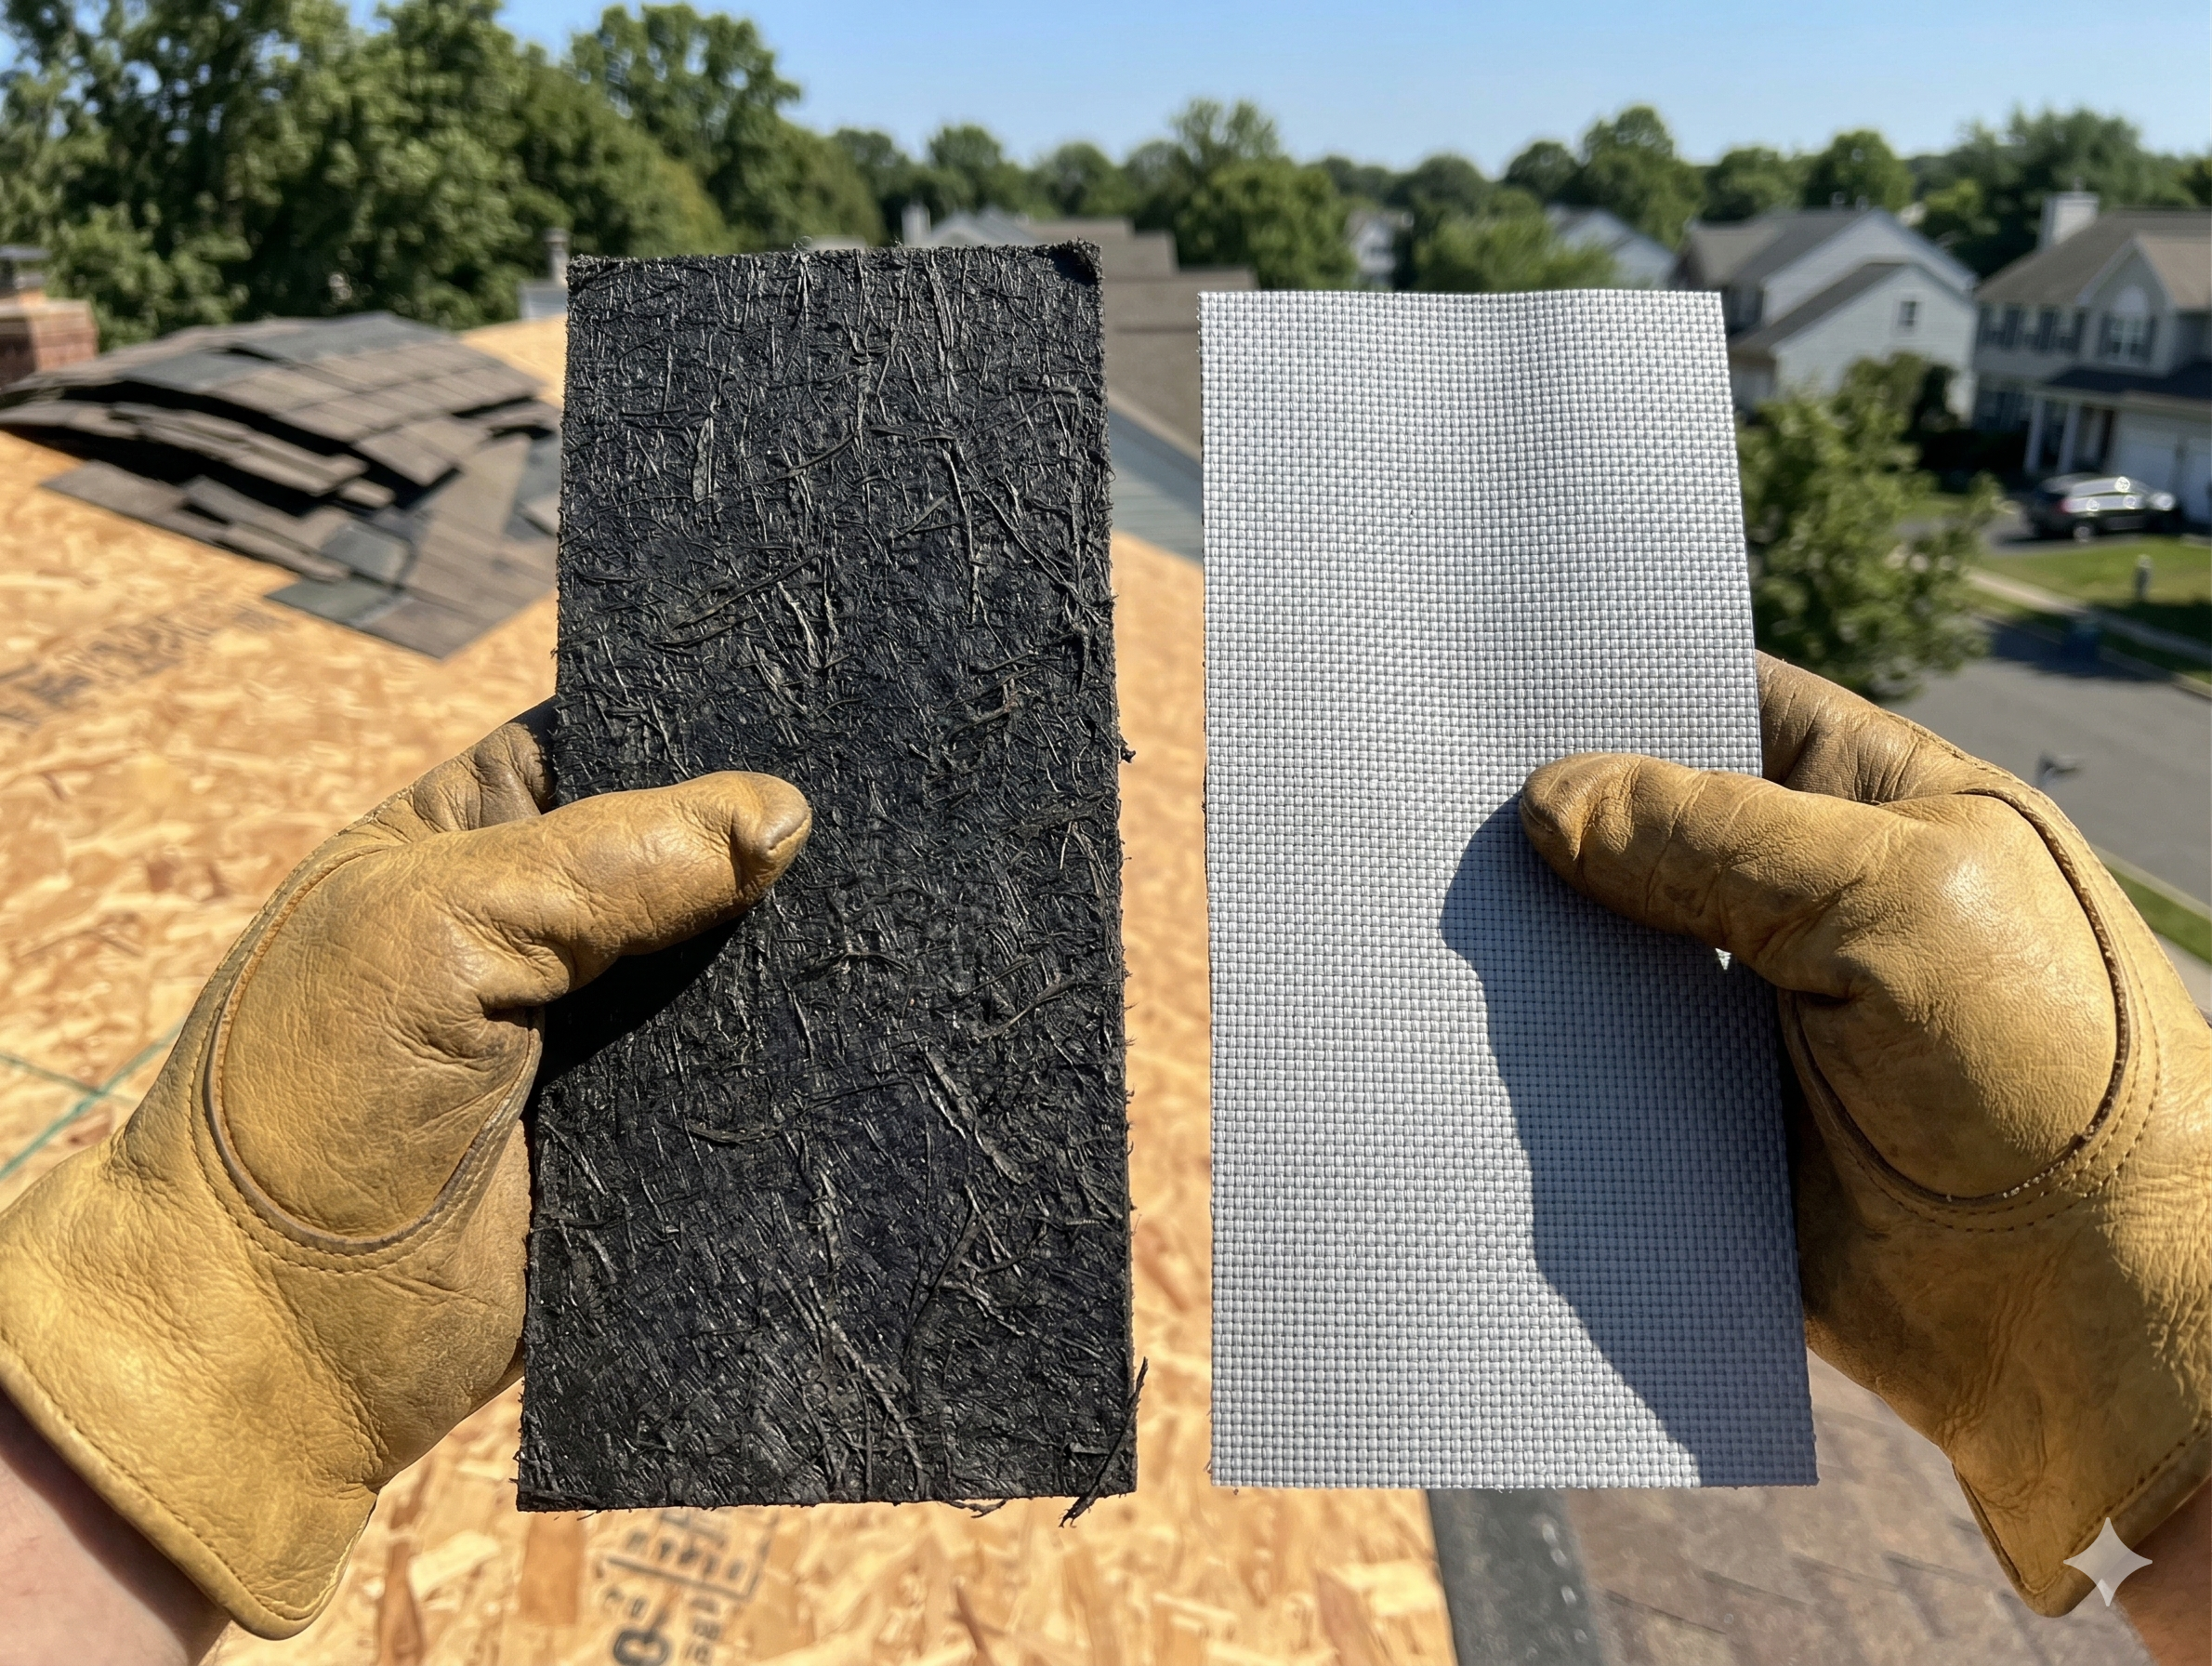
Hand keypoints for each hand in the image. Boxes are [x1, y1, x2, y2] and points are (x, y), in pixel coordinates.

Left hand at [0, 710, 807, 1639]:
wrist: (274, 1338)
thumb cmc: (308, 1102)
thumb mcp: (442, 924)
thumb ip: (614, 859)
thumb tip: (785, 814)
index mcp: (476, 826)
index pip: (624, 735)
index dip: (717, 727)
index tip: (836, 713)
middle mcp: (546, 917)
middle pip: (699, 848)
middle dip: (779, 844)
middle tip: (899, 820)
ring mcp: (603, 1029)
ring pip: (737, 966)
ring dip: (799, 958)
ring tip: (911, 919)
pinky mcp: (648, 1133)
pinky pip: (746, 1077)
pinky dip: (798, 1062)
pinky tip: (881, 1026)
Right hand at [1520, 653, 2208, 1616]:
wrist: (2089, 1320)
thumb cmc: (2048, 1076)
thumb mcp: (1894, 902)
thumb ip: (1715, 838)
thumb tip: (1547, 804)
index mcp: (1877, 806)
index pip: (1726, 704)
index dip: (1621, 688)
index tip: (1495, 683)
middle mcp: (1808, 905)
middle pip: (1645, 835)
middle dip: (1549, 831)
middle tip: (1425, 807)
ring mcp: (1756, 1022)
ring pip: (1610, 963)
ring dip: (1536, 959)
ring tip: (1414, 922)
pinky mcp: (1711, 1131)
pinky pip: (1601, 1083)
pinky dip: (1540, 1074)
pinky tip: (1454, 1047)